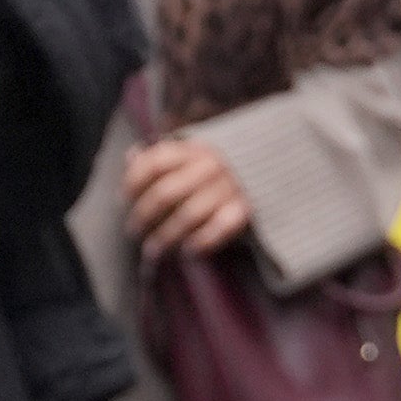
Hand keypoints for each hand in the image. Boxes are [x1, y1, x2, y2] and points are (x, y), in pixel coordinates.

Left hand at [124, 132, 255, 259]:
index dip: (133, 182)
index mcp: (195, 148)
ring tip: (152, 251)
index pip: (154, 162)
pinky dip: (201, 242)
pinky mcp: (247, 209)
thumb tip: (130, 156)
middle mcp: (211, 165)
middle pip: (166, 193)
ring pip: (188, 215)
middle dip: (143, 215)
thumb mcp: (194, 153)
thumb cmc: (222, 167)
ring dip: (166, 236)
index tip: (123, 200)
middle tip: (133, 231)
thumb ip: (163, 155)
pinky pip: (219, 228)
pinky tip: (187, 251)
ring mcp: (231, 187)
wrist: (277, 171)